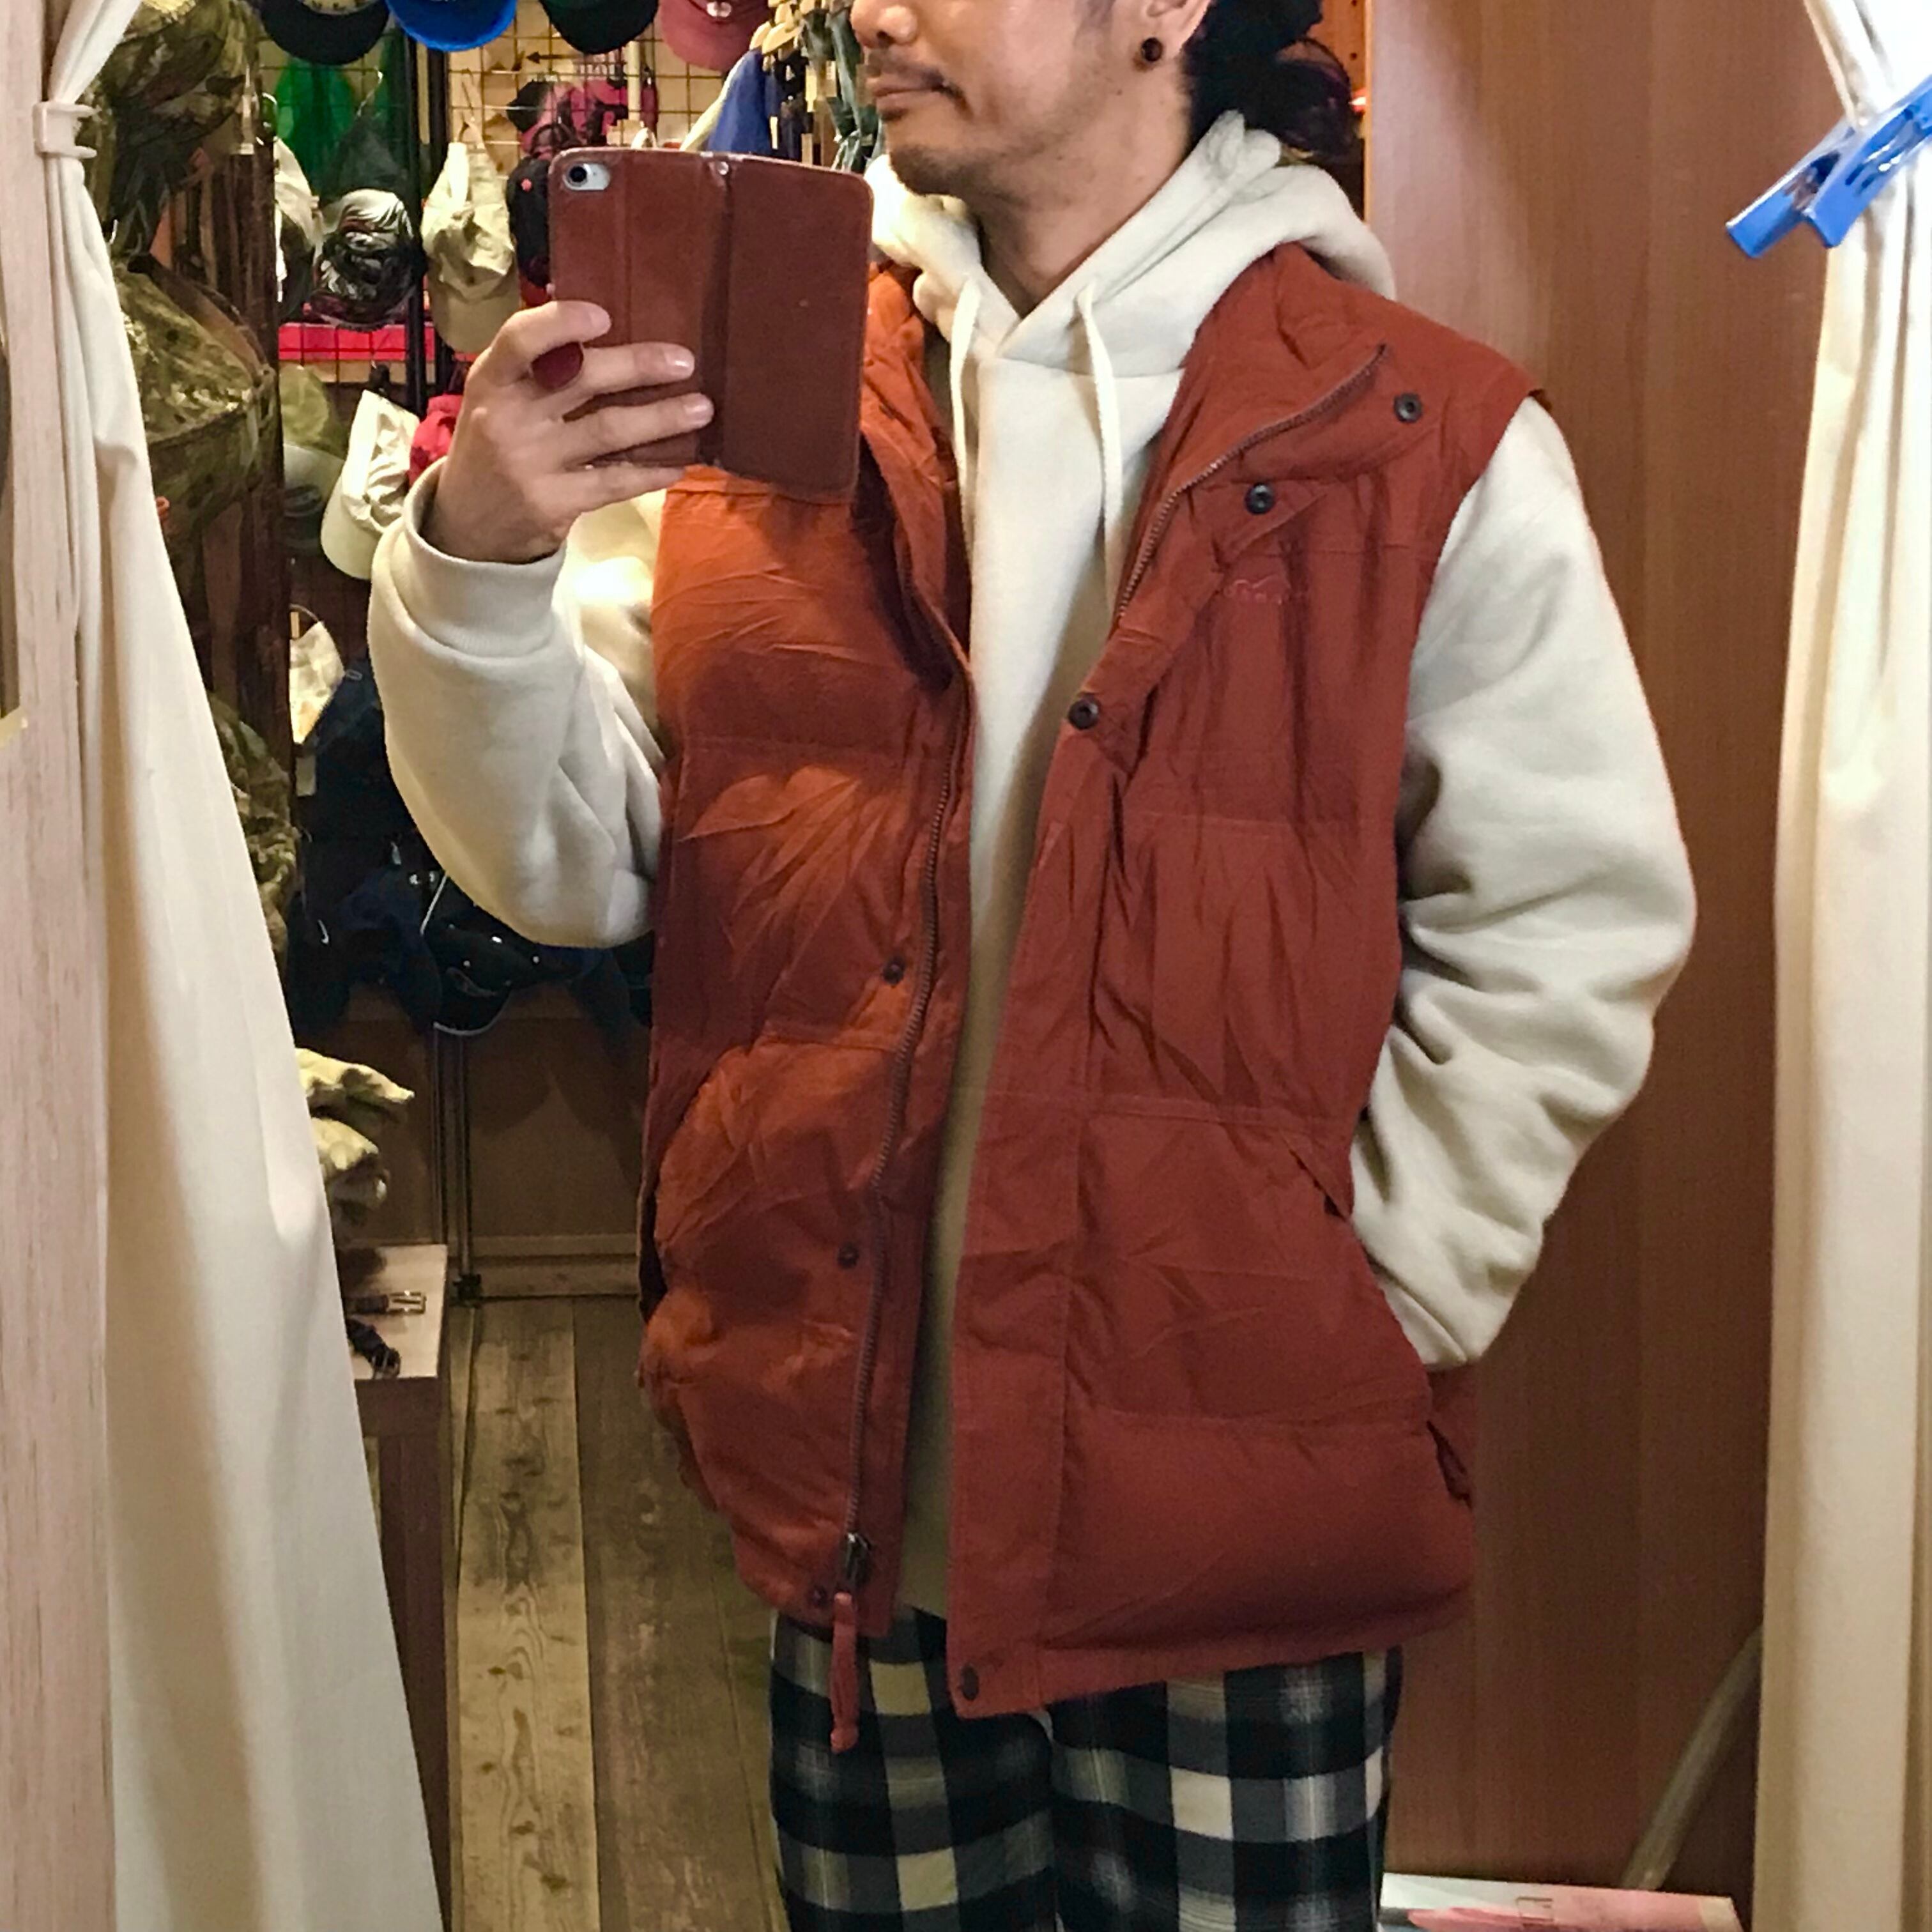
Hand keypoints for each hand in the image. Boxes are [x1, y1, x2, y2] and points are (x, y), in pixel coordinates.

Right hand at [426, 301, 712, 565]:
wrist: (467, 527)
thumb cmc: (495, 445)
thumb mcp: (497, 398)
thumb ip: (537, 367)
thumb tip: (608, 325)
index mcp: (491, 379)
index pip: (519, 339)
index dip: (562, 324)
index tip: (605, 317)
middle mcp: (508, 418)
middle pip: (581, 381)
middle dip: (639, 366)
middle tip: (685, 362)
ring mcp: (531, 463)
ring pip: (608, 431)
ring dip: (662, 418)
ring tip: (702, 408)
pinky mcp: (554, 504)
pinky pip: (614, 481)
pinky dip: (650, 471)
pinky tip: (678, 463)